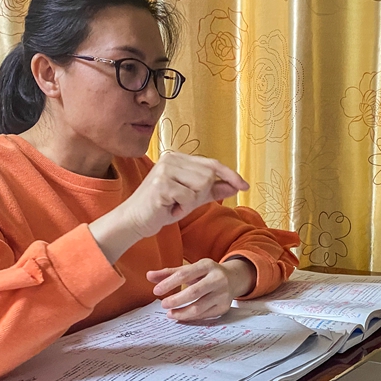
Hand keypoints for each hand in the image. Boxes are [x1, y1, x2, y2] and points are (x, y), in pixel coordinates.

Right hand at [89, 153, 248, 262]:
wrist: (135, 221)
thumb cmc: (161, 208)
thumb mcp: (191, 198)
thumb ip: (212, 190)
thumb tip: (236, 185)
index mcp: (178, 158)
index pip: (212, 164)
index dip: (230, 175)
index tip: (245, 186)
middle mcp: (171, 159)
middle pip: (208, 176)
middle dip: (201, 195)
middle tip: (182, 203)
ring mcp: (165, 170)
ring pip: (200, 186)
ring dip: (190, 202)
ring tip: (174, 205)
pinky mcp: (161, 185)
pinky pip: (188, 198)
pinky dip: (181, 209)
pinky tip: (168, 209)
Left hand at [148, 257, 255, 320]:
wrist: (233, 279)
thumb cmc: (206, 274)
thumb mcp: (191, 269)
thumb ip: (169, 273)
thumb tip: (149, 276)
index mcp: (207, 265)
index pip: (185, 273)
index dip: (169, 283)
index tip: (156, 291)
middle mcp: (217, 279)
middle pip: (194, 292)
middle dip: (176, 300)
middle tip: (163, 304)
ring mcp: (222, 294)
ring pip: (199, 308)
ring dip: (182, 313)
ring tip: (170, 313)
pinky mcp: (224, 307)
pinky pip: (204, 315)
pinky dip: (191, 317)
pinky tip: (181, 316)